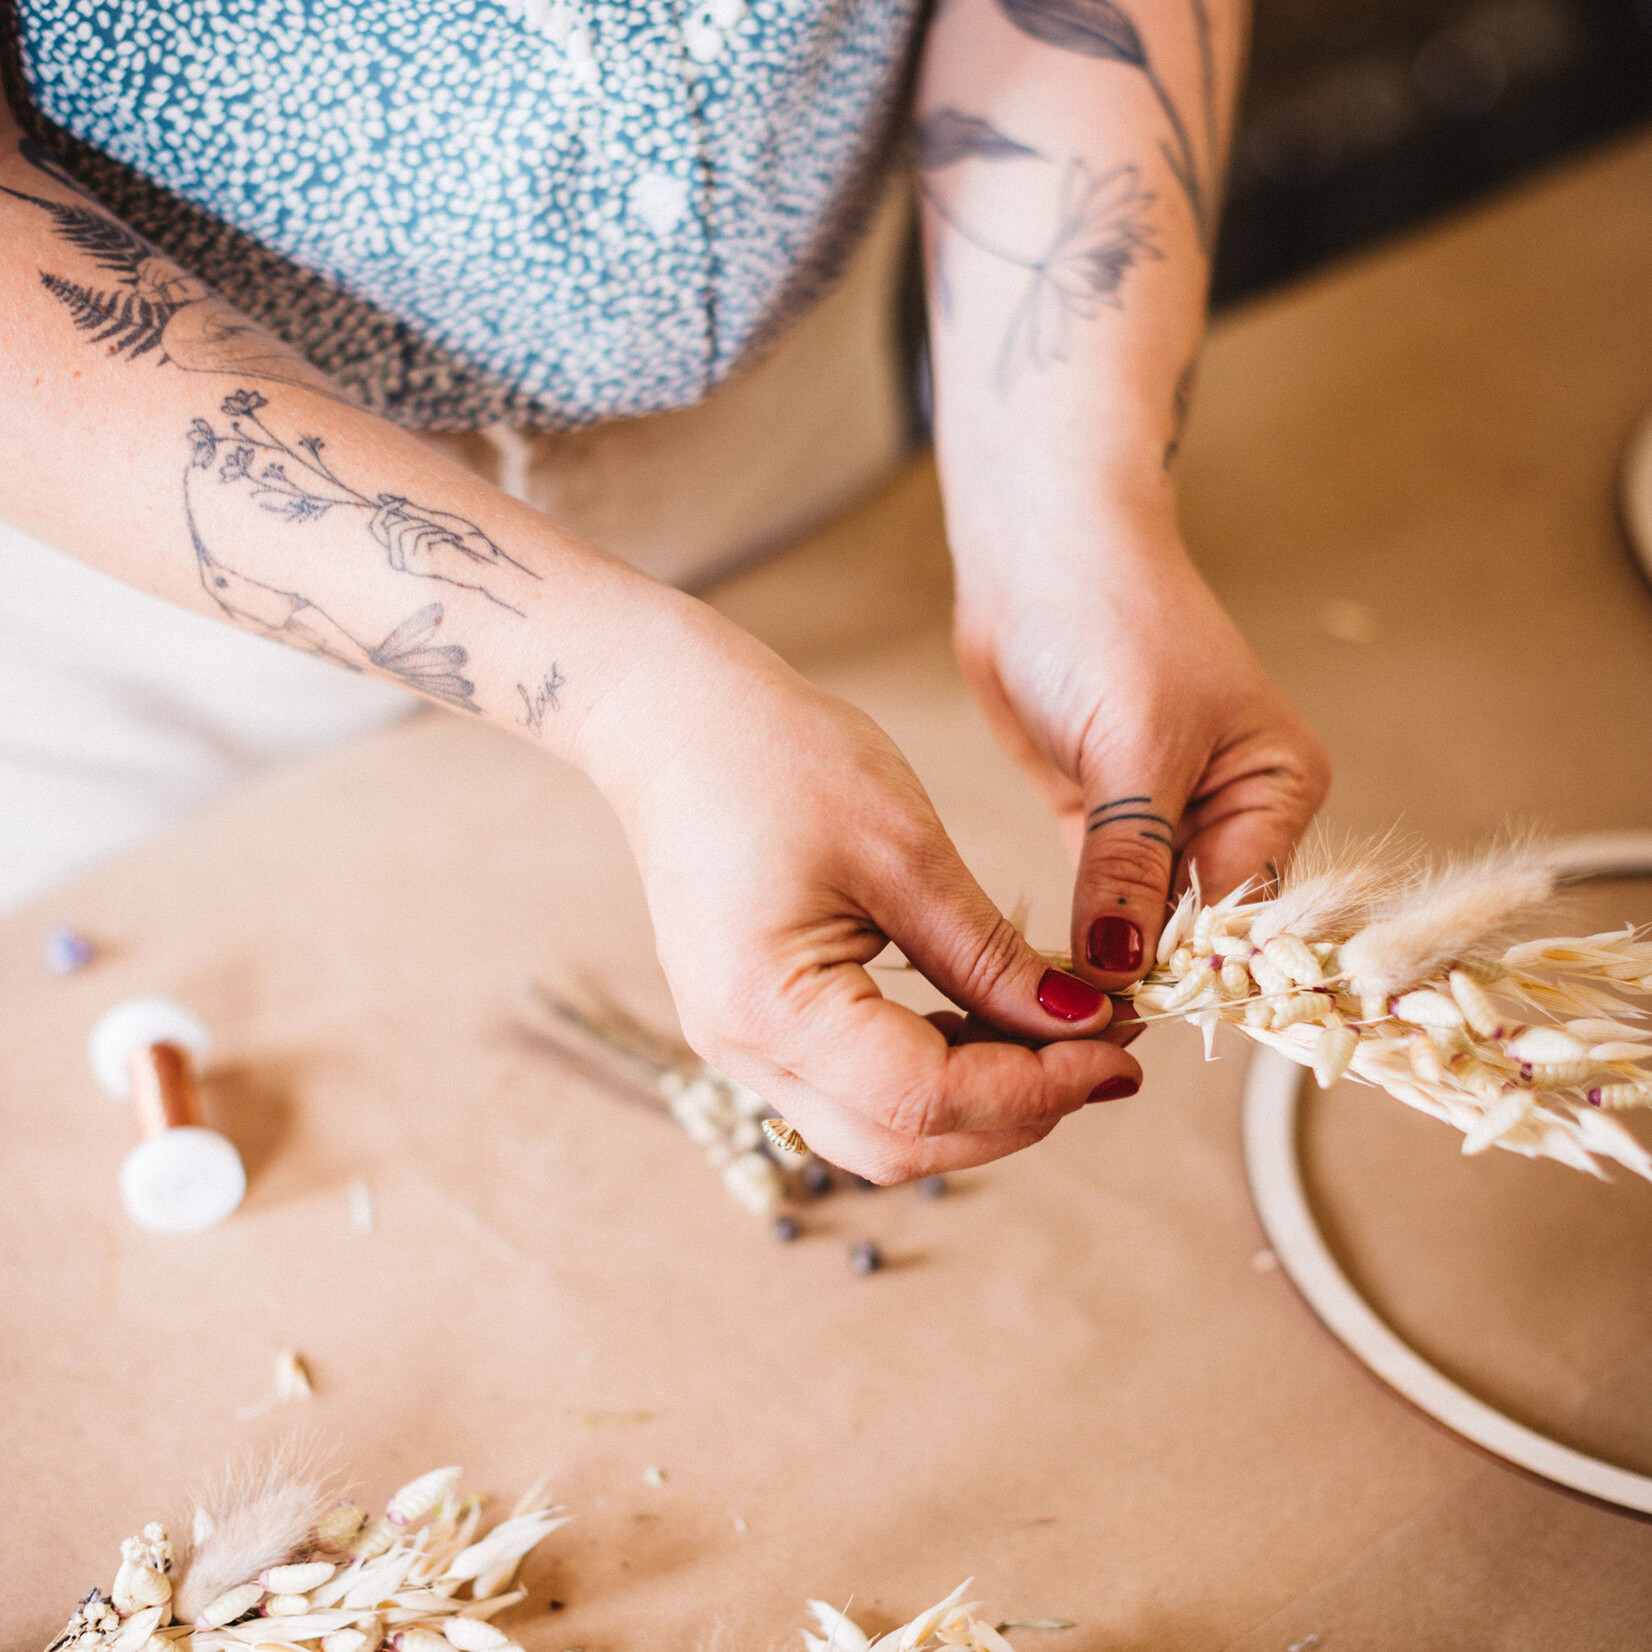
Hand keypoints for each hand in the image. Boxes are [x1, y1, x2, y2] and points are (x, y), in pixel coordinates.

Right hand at [575, 596, 1143, 1181]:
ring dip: (976, 1102)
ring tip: (1060, 1039)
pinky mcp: (751, 1022)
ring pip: (876, 1128)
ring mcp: (737, 1042)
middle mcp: (741, 1049)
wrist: (671, 720)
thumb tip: (1079, 1027)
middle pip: (899, 1143)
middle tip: (1103, 1058)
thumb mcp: (905, 850)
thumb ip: (990, 956)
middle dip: (1015, 1114)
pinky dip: (930, 1073)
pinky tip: (988, 1023)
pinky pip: (852, 1085)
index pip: (925, 1100)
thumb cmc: (777, 757)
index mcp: (771, 1006)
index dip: (1035, 1090)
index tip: (1117, 1056)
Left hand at [951, 521, 1330, 991]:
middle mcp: (1233, 813)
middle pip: (1198, 930)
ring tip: (1056, 1021)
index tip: (1126, 1022)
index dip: (1188, 971)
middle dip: (1146, 978)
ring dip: (1107, 964)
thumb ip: (1130, 862)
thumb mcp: (1133, 747)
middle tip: (1080, 1038)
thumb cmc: (1107, 619)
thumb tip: (1124, 968)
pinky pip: (1101, 900)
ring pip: (1145, 922)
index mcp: (1277, 790)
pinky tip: (1045, 979)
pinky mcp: (1102, 822)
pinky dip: (1077, 935)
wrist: (1037, 553)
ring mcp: (1164, 821)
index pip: (1245, 912)